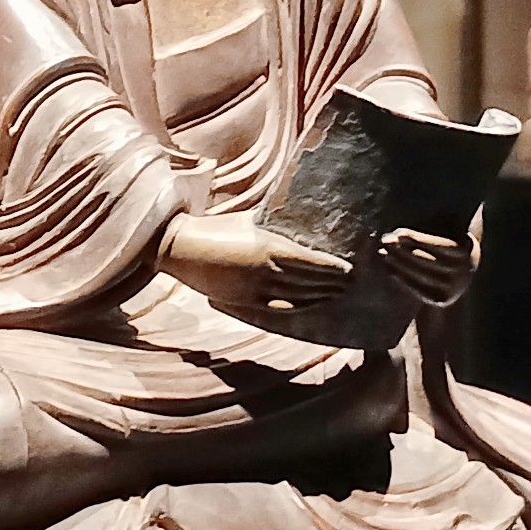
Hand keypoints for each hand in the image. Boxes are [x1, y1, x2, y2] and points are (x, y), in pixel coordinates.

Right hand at [158, 211, 351, 312]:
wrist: (181, 247)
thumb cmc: (215, 227)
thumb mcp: (248, 220)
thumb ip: (272, 226)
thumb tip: (298, 224)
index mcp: (267, 246)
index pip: (309, 261)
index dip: (330, 267)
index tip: (348, 268)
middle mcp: (264, 270)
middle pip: (307, 281)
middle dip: (330, 282)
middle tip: (349, 282)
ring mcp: (254, 289)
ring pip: (296, 297)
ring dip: (319, 296)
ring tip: (335, 294)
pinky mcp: (243, 301)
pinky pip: (278, 309)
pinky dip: (298, 308)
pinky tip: (309, 306)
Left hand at [378, 228, 477, 307]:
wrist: (459, 276)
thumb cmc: (445, 243)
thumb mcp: (446, 231)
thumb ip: (436, 221)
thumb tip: (418, 208)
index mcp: (468, 250)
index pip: (444, 246)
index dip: (421, 240)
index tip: (400, 233)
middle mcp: (465, 271)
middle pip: (429, 260)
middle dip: (404, 249)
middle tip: (385, 240)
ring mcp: (454, 287)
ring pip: (421, 274)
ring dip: (399, 262)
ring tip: (383, 251)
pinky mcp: (442, 299)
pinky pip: (417, 287)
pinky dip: (400, 276)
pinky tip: (387, 265)